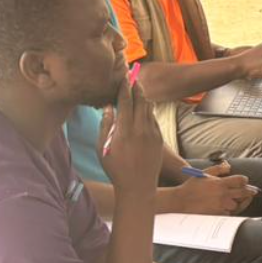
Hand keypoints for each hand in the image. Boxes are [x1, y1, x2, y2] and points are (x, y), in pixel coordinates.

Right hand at [99, 78, 162, 192]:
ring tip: (138, 88)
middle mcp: (140, 129)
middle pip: (140, 100)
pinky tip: (144, 107)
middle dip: (136, 86)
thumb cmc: (115, 168)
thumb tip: (108, 107)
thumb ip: (105, 125)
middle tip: (133, 76)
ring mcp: (152, 134)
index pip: (125, 101)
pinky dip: (149, 110)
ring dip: (144, 97)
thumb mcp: (102, 148)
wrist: (137, 186)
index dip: (124, 87)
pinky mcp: (159, 139)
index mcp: (124, 130)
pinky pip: (154, 119)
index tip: (123, 77)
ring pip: (149, 108)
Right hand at [174, 173, 255, 214]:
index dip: (244, 181)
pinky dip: (230, 211)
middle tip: (254, 191)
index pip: (241, 181)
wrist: (181, 201)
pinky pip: (229, 214)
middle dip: (250, 192)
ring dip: (238, 202)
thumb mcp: (203, 174)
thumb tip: (229, 166)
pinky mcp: (218, 215)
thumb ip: (218, 169)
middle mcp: (223, 195)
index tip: (245, 182)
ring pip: (237, 205)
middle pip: (244, 193)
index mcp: (220, 183)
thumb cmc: (192, 186)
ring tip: (239, 200)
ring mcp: (221, 206)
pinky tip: (229, 208)